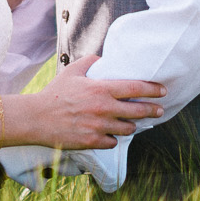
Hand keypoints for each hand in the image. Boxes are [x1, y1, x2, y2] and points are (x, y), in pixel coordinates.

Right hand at [29, 55, 166, 149]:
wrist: (37, 118)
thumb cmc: (55, 93)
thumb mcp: (72, 71)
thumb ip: (90, 62)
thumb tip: (103, 58)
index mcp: (101, 89)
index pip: (136, 88)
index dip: (152, 90)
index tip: (162, 91)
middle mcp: (104, 108)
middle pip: (138, 111)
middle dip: (152, 110)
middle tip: (159, 110)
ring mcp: (99, 127)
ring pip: (128, 129)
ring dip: (132, 126)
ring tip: (133, 123)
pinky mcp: (92, 142)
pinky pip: (112, 142)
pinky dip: (113, 138)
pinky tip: (111, 134)